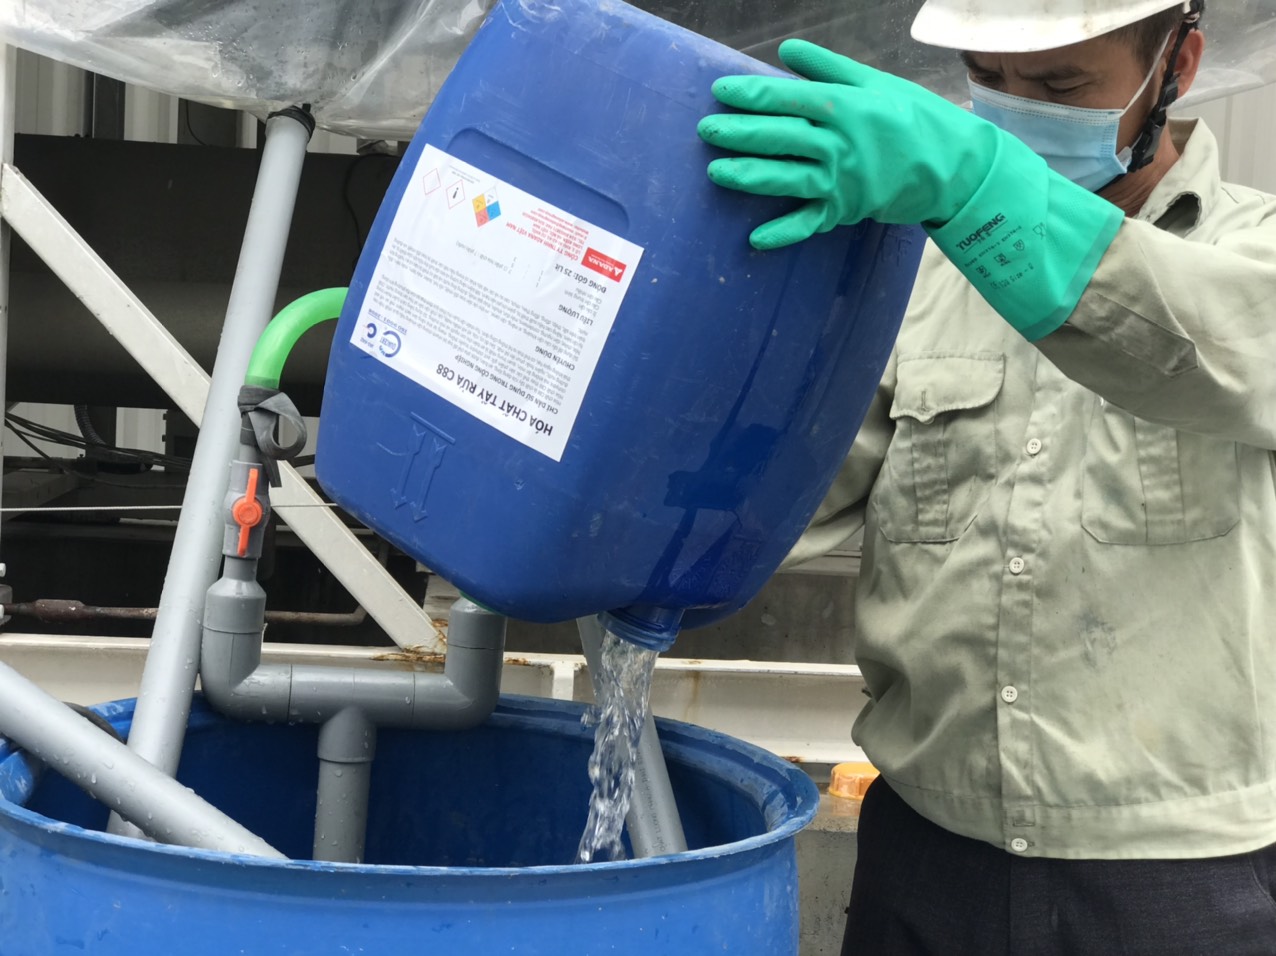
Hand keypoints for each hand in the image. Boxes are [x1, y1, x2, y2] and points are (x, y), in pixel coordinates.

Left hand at [697, 39, 1003, 249]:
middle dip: (740, 134)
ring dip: (750, 176)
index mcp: (845, 107)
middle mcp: (840, 144)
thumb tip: (786, 50)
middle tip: (706, 130)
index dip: (752, 94)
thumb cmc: (911, 117)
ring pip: (787, 178)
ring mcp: (841, 181)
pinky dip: (783, 233)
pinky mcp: (845, 210)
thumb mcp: (873, 82)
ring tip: (717, 173)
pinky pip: (809, 223)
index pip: (789, 98)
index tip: (721, 91)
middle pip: (781, 138)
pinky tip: (755, 238)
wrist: (952, 166)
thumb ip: (827, 67)